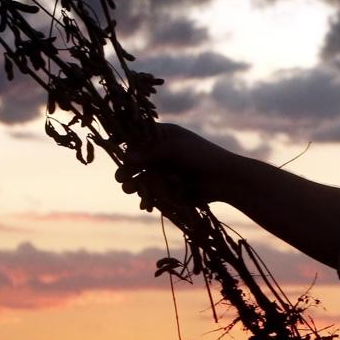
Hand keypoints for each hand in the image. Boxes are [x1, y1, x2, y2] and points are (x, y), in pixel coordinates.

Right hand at [117, 123, 251, 210]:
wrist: (224, 179)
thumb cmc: (202, 156)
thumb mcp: (176, 149)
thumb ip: (150, 152)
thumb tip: (126, 156)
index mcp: (164, 136)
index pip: (138, 137)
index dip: (126, 143)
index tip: (114, 148)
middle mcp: (161, 152)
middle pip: (137, 160)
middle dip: (128, 169)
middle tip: (121, 178)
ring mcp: (164, 171)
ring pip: (142, 178)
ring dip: (135, 184)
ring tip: (131, 190)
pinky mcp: (169, 188)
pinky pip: (152, 193)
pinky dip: (148, 198)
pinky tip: (146, 204)